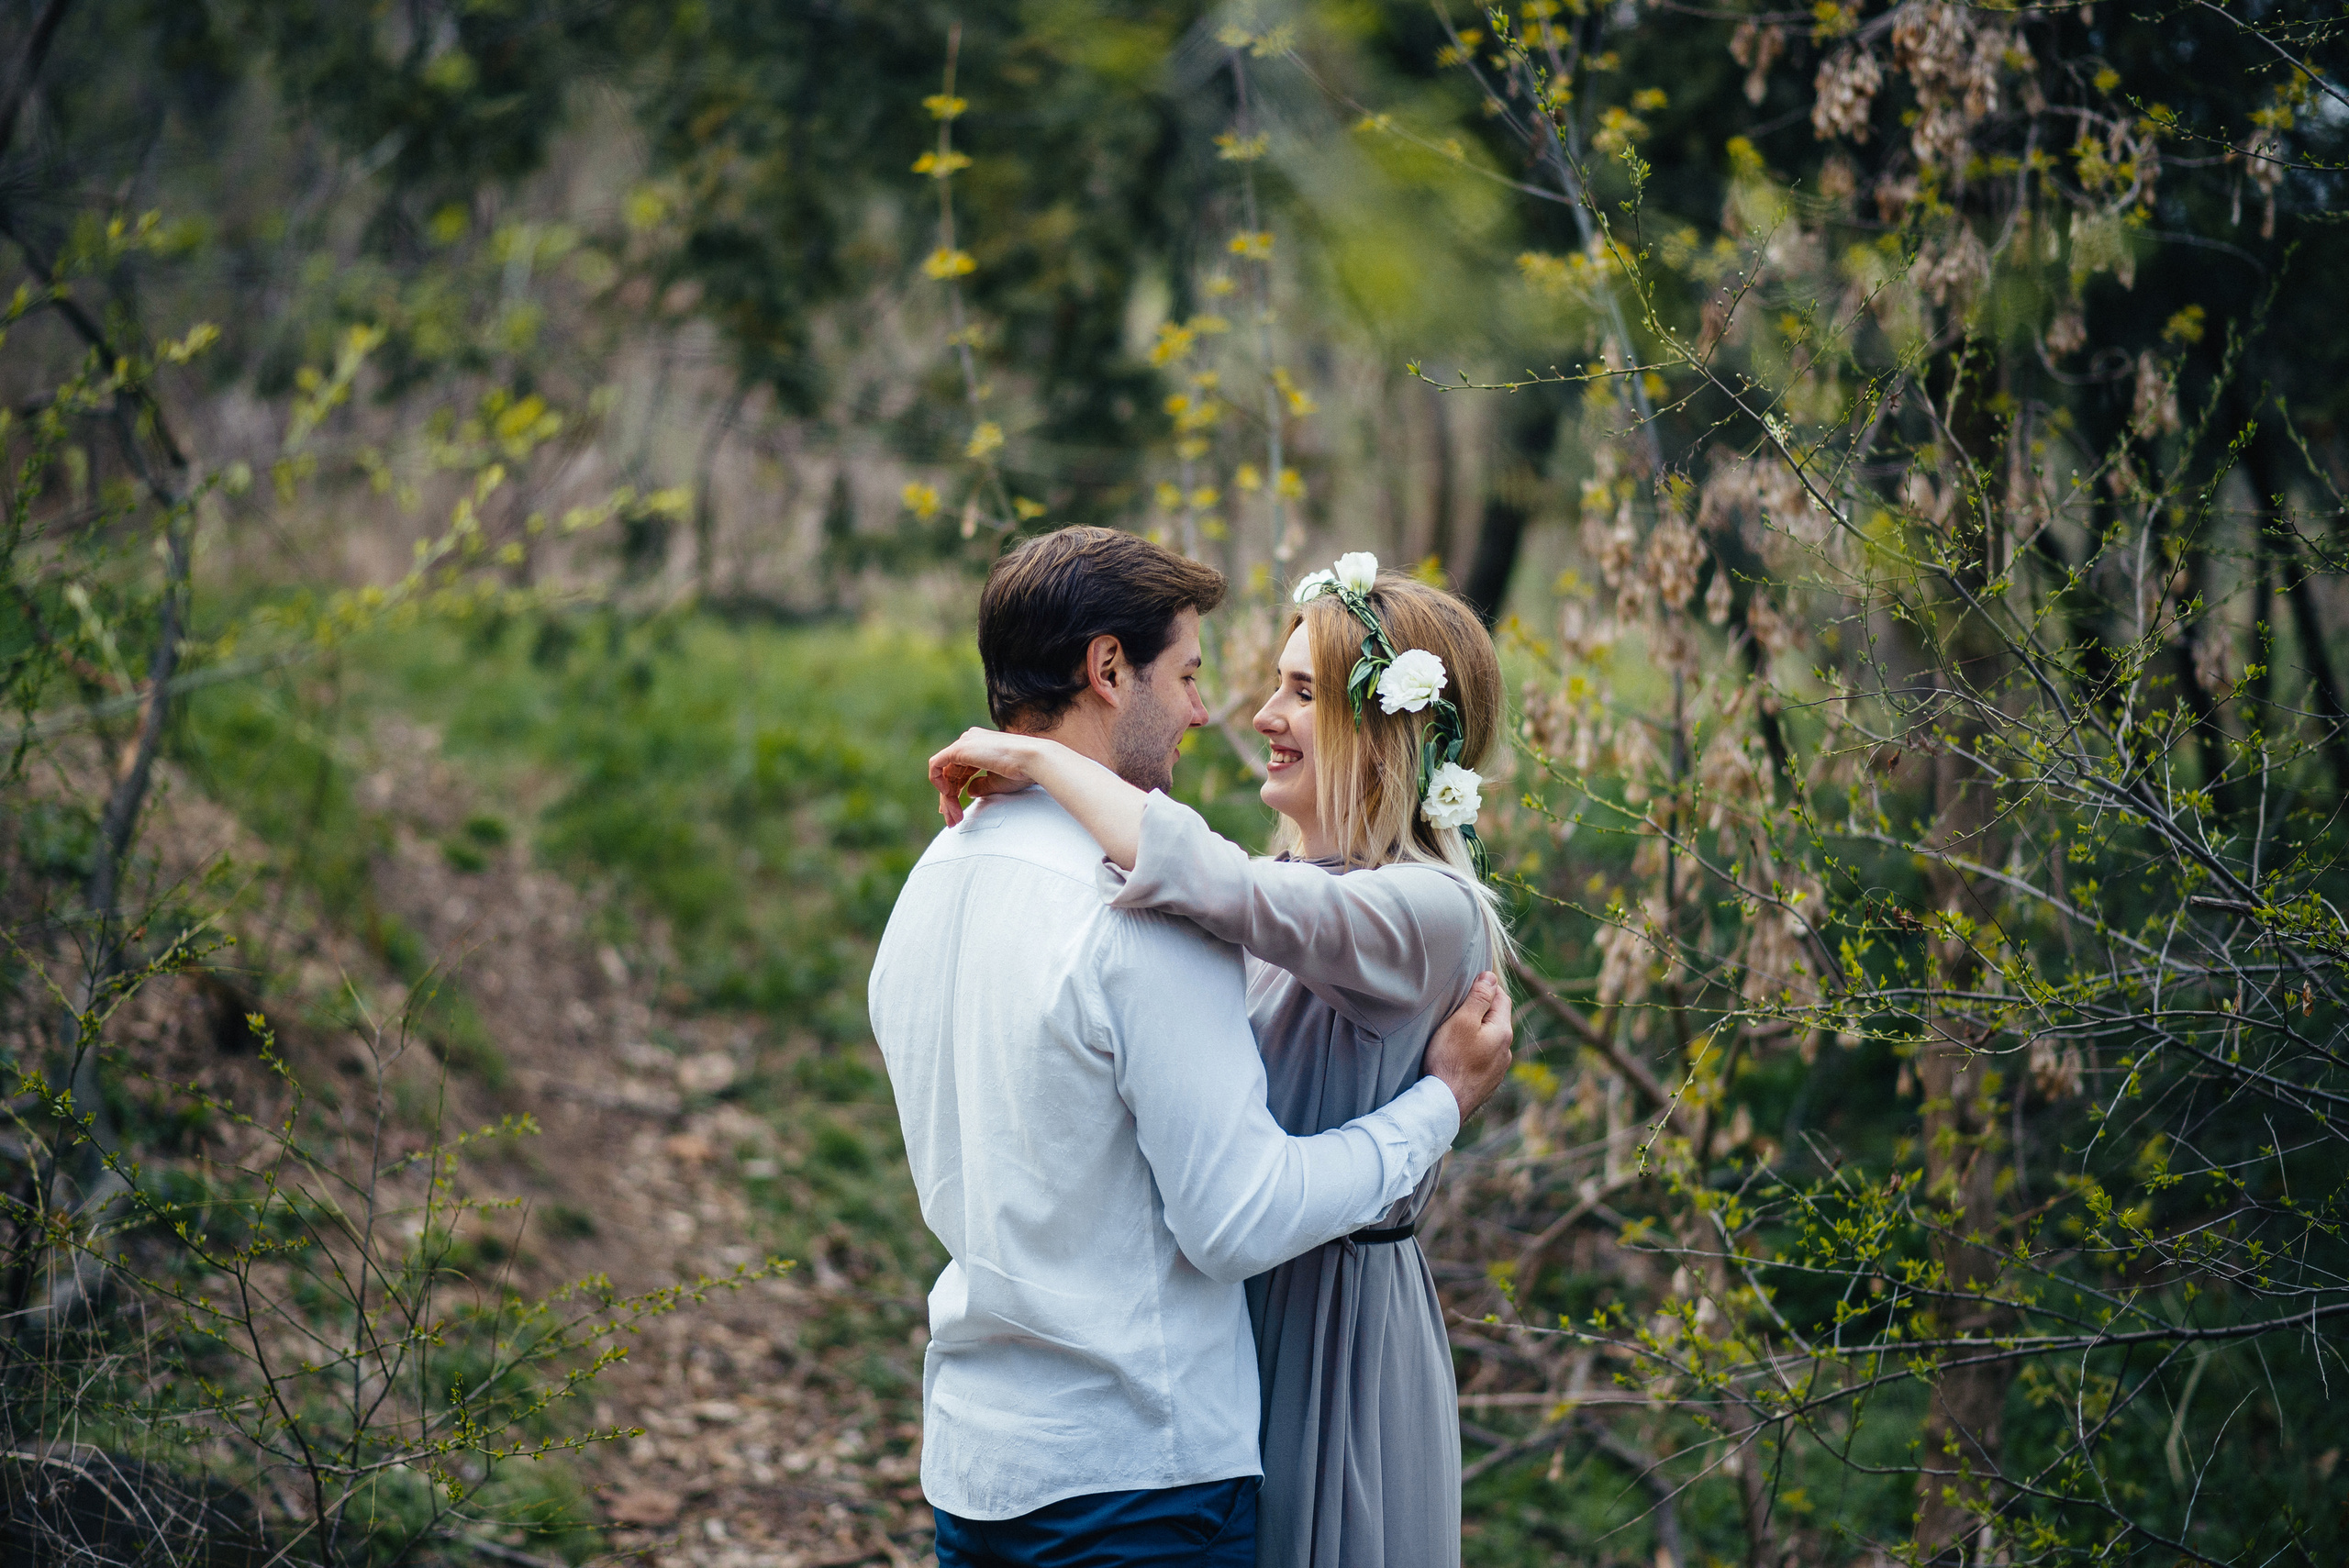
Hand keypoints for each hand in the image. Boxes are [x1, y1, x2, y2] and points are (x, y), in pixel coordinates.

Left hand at [928, 727, 1045, 825]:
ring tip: (954, 817)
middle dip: (949, 799)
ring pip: (944, 773)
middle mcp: (970, 741)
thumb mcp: (997, 782)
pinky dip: (937, 781)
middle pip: (951, 773)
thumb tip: (969, 792)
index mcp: (981, 746)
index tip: (956, 812)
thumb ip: (981, 786)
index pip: (961, 771)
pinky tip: (947, 796)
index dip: (955, 792)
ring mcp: (964, 743)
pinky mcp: (959, 749)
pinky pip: (936, 765)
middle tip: (952, 821)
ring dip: (946, 797)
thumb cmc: (1022, 771)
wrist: (1033, 760)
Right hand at [1423, 972, 1512, 1123]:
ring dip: (1478, 1034)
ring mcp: (1499, 1069)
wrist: (1445, 1104)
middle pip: (1497, 1020)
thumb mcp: (1462, 1021)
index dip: (1486, 987)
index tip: (1468, 987)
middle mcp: (1506, 1050)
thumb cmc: (1450, 1060)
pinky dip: (1475, 1053)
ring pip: (1491, 1042)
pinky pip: (1485, 1060)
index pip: (1502, 998)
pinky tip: (1459, 1058)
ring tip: (1456, 1035)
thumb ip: (1479, 998)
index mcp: (1503, 1031)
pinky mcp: (1488, 1084)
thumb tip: (1491, 977)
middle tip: (1458, 1009)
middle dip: (1481, 1011)